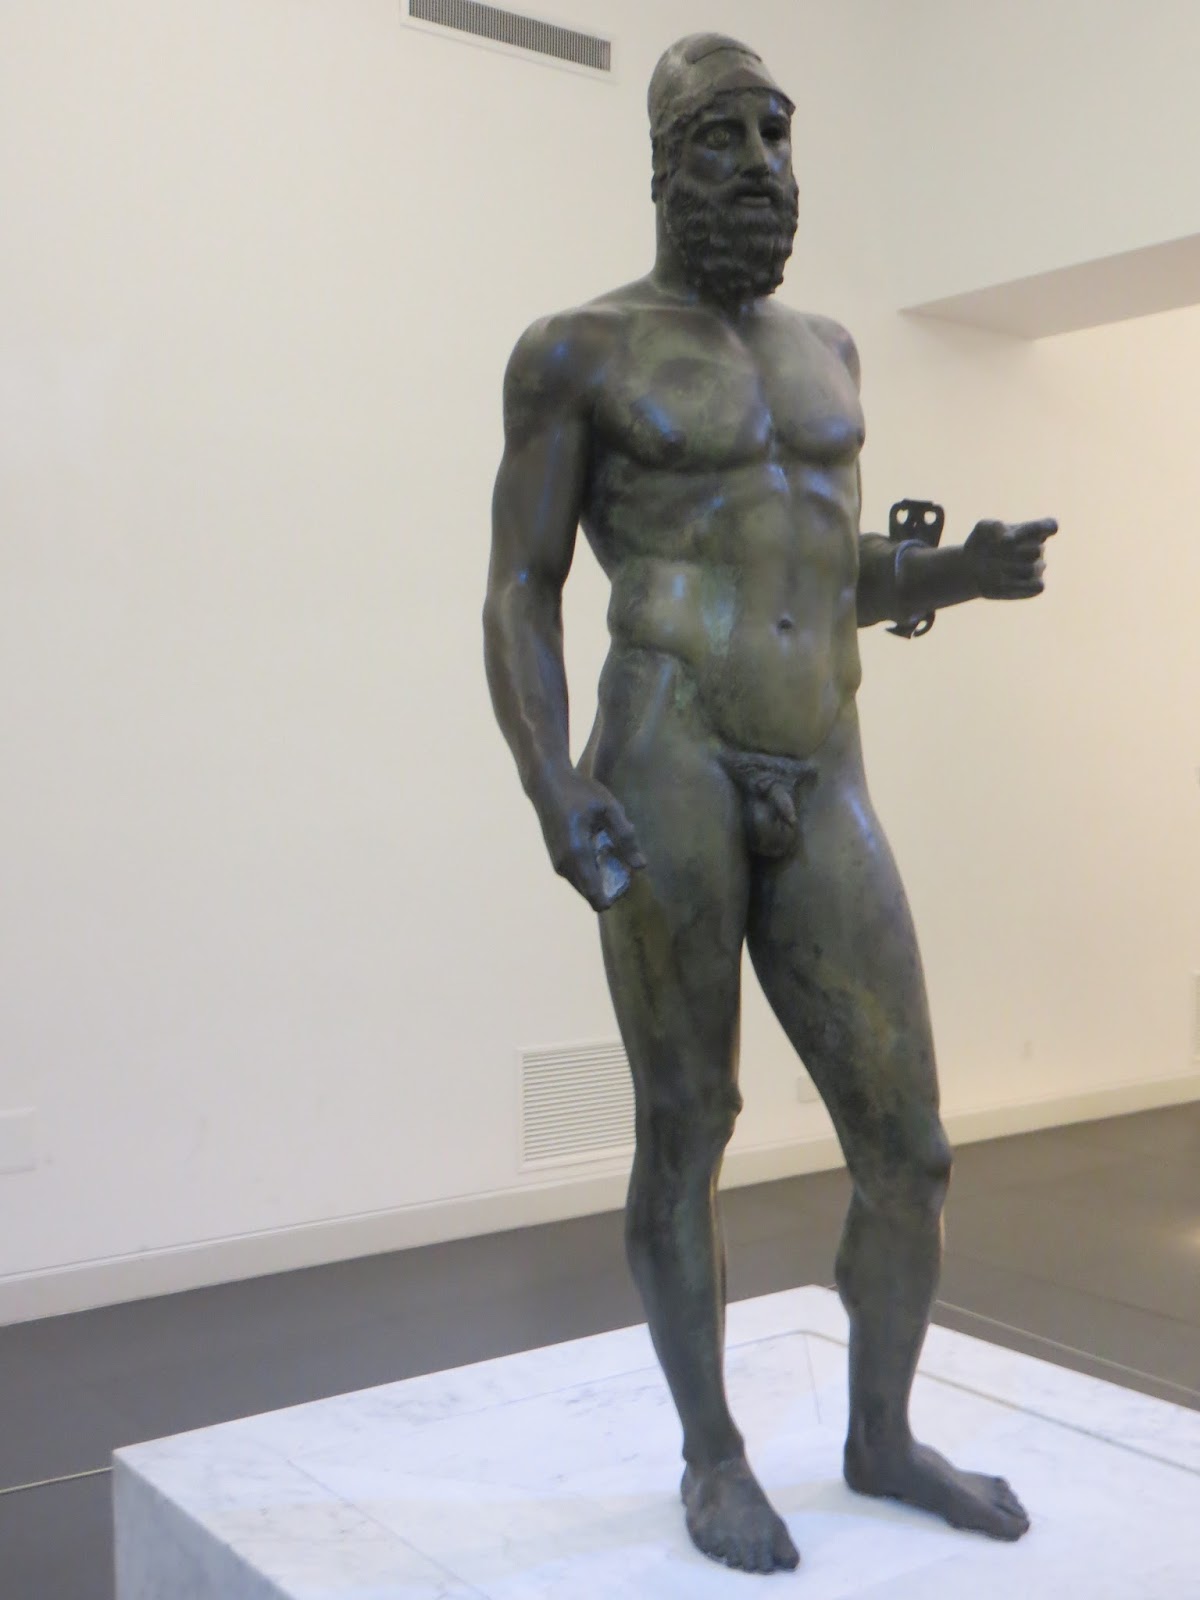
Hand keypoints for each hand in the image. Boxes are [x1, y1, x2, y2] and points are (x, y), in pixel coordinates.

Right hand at [534, 769, 646, 911]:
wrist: (546, 784)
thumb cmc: (579, 792)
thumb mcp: (609, 809)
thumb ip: (625, 837)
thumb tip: (641, 866)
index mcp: (577, 853)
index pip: (594, 893)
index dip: (611, 899)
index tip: (626, 887)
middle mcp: (564, 864)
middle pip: (589, 894)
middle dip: (608, 887)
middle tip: (622, 863)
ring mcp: (557, 863)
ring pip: (582, 885)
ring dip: (599, 877)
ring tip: (611, 851)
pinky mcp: (555, 859)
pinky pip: (576, 876)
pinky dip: (590, 870)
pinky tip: (599, 848)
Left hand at [964, 517, 1056, 598]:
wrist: (973, 569)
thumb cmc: (982, 544)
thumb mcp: (982, 529)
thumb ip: (992, 526)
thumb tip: (1003, 531)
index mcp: (1032, 530)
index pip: (1050, 525)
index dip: (1036, 529)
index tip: (1009, 537)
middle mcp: (1039, 549)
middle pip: (1037, 550)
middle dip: (1012, 553)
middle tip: (992, 555)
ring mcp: (1038, 568)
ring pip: (1032, 569)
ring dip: (1008, 570)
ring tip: (991, 569)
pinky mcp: (1035, 586)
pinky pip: (1037, 586)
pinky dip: (1017, 585)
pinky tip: (998, 583)